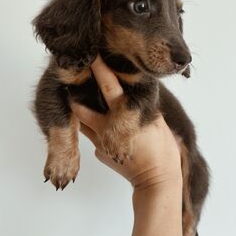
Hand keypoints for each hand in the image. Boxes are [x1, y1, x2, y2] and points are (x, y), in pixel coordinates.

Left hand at [71, 56, 181, 190]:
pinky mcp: (100, 153)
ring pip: (83, 121)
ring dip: (82, 111)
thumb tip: (134, 90)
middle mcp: (105, 128)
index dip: (100, 70)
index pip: (108, 87)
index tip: (92, 56)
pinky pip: (93, 136)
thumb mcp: (155, 120)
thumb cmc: (161, 149)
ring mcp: (100, 142)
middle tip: (74, 82)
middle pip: (81, 106)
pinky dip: (95, 128)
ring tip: (81, 100)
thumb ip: (141, 104)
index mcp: (122, 115)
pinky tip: (102, 125)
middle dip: (75, 93)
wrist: (156, 179)